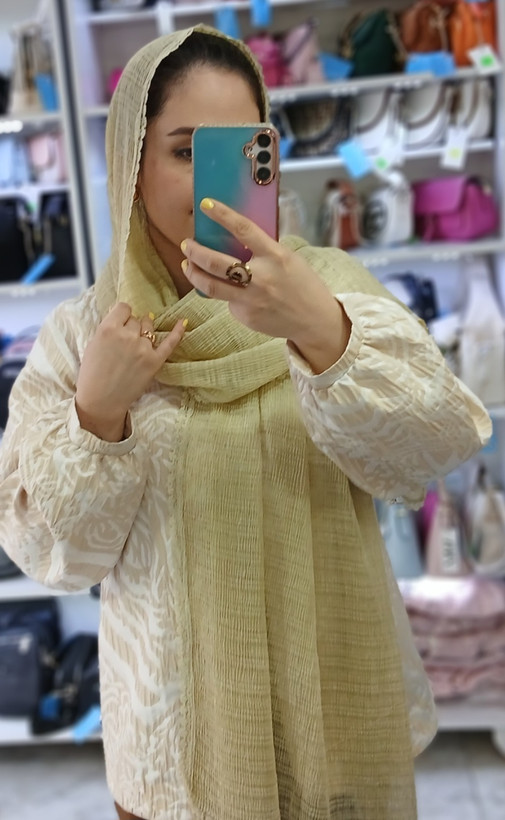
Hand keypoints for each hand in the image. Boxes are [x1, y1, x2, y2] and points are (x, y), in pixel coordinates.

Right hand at [76, 303, 185, 440]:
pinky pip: (170, 342)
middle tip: (124, 343)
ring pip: (149, 328)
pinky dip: (178, 332)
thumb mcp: (93, 344)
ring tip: (138, 343)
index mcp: (108, 329)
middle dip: (131, 327)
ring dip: (145, 331)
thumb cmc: (92, 374)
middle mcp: (127, 335)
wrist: (100, 401)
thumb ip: (108, 329)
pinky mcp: (155, 361)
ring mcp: (143, 348)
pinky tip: (184, 322)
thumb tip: (123, 317)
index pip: (123, 308)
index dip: (122, 315)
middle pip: (136, 320)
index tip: (121, 323)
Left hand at [181, 198, 350, 372]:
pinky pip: (228, 302)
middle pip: (216, 262)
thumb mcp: (289, 259)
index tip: (206, 205)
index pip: (244, 230)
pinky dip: (224, 293)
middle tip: (187, 244)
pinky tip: (228, 290)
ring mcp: (252, 300)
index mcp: (276, 257)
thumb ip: (264, 250)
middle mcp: (261, 278)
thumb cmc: (303, 285)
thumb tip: (236, 237)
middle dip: (195, 251)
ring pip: (211, 286)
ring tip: (188, 264)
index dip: (222, 215)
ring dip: (193, 273)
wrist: (315, 321)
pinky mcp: (246, 317)